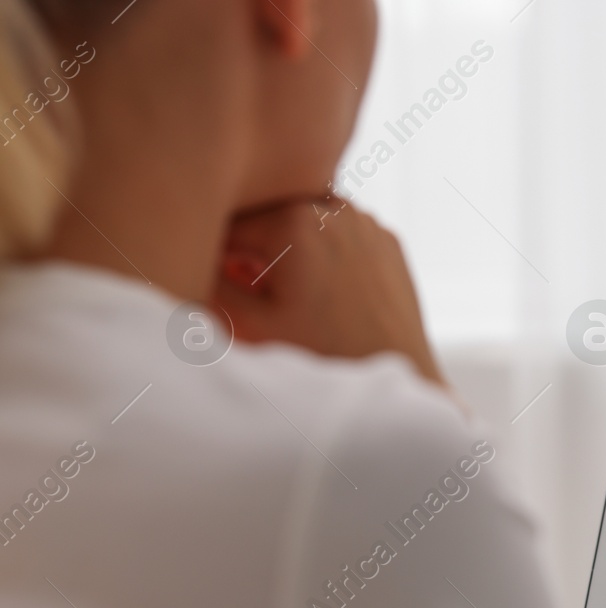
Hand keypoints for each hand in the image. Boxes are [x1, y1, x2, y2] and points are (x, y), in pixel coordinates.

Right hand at [212, 197, 444, 386]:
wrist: (399, 381)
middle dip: (250, 246)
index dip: (210, 250)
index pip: (227, 218)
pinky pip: (341, 234)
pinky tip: (320, 291)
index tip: (212, 278)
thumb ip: (211, 282)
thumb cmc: (324, 359)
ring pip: (304, 220)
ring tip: (283, 291)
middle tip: (250, 287)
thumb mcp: (251, 325)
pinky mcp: (388, 243)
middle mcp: (334, 209)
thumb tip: (187, 252)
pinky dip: (323, 252)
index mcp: (293, 220)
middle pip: (267, 214)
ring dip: (286, 245)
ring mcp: (367, 223)